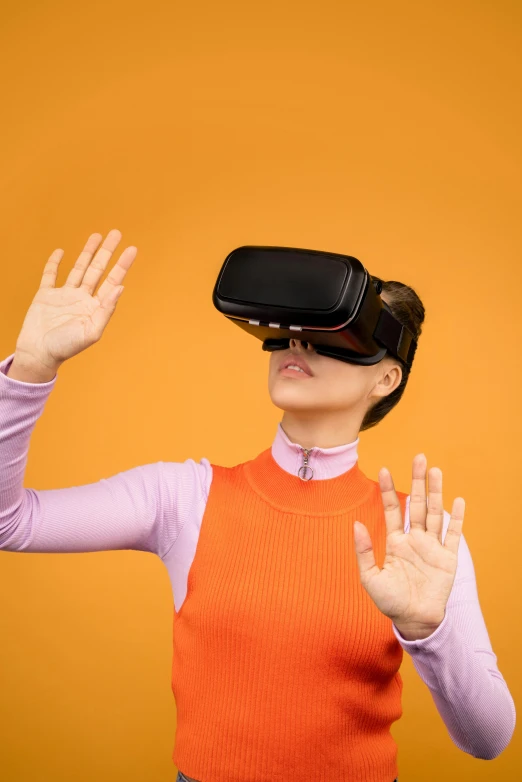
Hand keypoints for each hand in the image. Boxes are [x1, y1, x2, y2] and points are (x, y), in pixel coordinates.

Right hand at [14, 229, 136, 371]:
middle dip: (107, 252)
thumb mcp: (91, 331)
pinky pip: (50, 275)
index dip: (122, 265)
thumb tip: (121, 288)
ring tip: (97, 235)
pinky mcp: (45, 295)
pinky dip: (54, 263)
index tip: (132, 249)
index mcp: (95, 307)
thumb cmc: (66, 347)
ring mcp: (64, 295)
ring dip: (87, 252)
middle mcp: (82, 298)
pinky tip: (61, 251)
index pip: (112, 281)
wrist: (39, 354)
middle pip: (97, 269)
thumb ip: (106, 310)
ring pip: (78, 268)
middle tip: (116, 233)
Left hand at [353, 454, 464, 636]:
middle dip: (417, 481)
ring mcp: (432, 547)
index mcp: (396, 542)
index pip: (392, 510)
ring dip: (435, 492)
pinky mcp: (447, 558)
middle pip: (416, 504)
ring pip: (434, 513)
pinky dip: (456, 518)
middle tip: (419, 458)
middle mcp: (415, 539)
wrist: (413, 621)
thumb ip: (365, 550)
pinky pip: (453, 534)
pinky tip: (457, 500)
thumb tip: (356, 524)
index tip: (384, 470)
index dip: (387, 491)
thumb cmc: (390, 601)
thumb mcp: (370, 577)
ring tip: (435, 471)